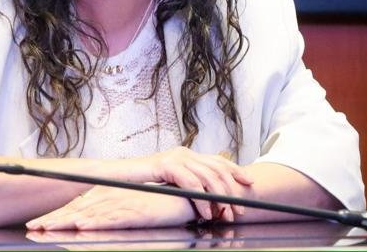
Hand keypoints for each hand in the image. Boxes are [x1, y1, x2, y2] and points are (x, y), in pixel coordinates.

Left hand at [26, 185, 193, 231]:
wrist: (182, 197)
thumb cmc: (155, 203)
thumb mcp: (126, 208)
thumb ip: (105, 214)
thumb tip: (84, 220)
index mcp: (106, 195)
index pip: (75, 206)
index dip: (55, 216)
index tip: (36, 224)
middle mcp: (110, 197)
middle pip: (77, 209)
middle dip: (54, 219)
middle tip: (34, 227)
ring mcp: (122, 204)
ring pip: (90, 213)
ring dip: (69, 221)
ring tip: (50, 228)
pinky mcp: (135, 211)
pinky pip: (112, 217)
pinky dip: (97, 221)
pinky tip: (83, 225)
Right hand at [116, 147, 253, 221]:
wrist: (117, 177)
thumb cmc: (143, 183)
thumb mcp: (170, 183)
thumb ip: (187, 184)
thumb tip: (209, 200)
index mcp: (188, 155)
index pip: (218, 160)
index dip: (235, 170)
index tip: (249, 182)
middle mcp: (185, 153)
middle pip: (217, 168)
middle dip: (232, 190)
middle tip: (238, 209)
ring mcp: (175, 158)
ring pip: (207, 176)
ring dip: (219, 197)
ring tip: (224, 214)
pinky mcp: (166, 165)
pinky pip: (190, 182)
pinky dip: (201, 198)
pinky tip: (204, 210)